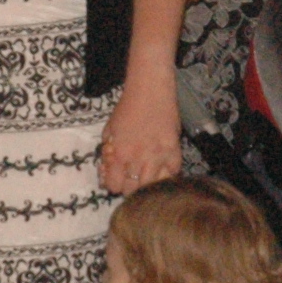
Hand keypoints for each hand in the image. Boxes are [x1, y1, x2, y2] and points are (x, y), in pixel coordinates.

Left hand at [100, 74, 181, 193]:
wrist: (151, 91)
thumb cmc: (127, 109)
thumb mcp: (109, 131)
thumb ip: (107, 155)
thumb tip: (106, 174)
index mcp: (119, 154)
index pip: (113, 186)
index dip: (113, 183)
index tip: (117, 177)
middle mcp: (138, 159)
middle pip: (132, 191)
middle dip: (128, 186)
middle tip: (131, 176)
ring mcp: (158, 157)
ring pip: (151, 188)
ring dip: (146, 184)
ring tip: (145, 175)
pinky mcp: (175, 152)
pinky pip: (172, 176)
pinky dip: (166, 176)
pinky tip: (161, 169)